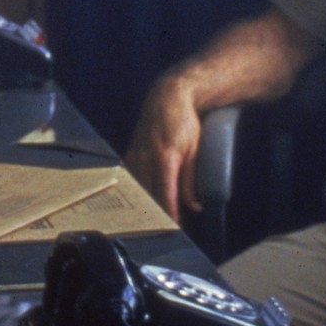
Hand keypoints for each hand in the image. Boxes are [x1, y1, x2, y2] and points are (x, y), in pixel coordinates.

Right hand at [123, 78, 203, 220]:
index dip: (168, 213)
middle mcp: (147, 157)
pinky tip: (139, 199)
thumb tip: (194, 206)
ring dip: (145, 203)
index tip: (173, 228)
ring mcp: (136, 153)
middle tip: (164, 228)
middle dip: (156, 213)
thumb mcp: (195, 150)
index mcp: (165, 157)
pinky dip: (136, 189)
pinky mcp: (131, 151)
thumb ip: (192, 179)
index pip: (165, 194)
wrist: (167, 97)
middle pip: (149, 193)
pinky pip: (131, 176)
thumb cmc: (184, 122)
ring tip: (152, 218)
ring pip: (137, 186)